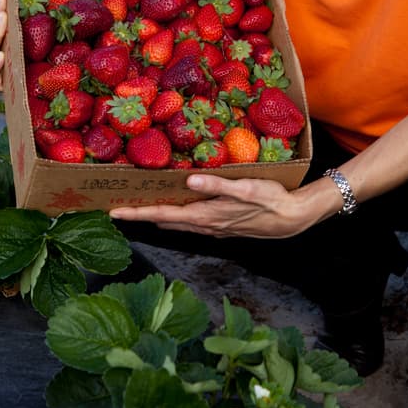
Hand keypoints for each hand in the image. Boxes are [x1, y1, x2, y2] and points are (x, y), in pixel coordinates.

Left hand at [111, 173, 322, 239]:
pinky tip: (176, 210)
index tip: (114, 211)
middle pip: (164, 222)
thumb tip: (190, 180)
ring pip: (177, 224)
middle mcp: (205, 225)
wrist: (292, 218)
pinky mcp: (222, 225)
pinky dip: (176, 217)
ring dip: (157, 217)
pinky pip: (191, 223)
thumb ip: (218, 185)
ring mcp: (214, 228)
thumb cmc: (271, 201)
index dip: (138, 213)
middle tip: (117, 209)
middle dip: (141, 216)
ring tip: (139, 208)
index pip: (163, 215)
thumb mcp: (246, 188)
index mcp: (206, 216)